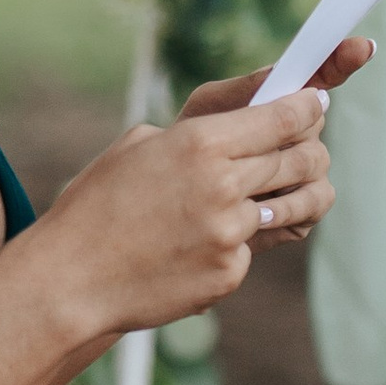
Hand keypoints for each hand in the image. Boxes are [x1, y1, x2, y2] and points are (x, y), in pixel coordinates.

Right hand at [39, 42, 365, 339]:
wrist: (70, 280)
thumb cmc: (94, 207)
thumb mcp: (137, 147)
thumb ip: (195, 136)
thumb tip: (239, 130)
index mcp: (199, 143)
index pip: (283, 117)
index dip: (307, 107)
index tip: (316, 104)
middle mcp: (223, 185)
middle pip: (300, 160)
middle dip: (310, 151)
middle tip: (306, 150)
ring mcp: (230, 234)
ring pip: (286, 207)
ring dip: (282, 200)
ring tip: (259, 200)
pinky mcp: (229, 273)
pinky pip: (250, 250)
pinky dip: (234, 244)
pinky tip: (195, 247)